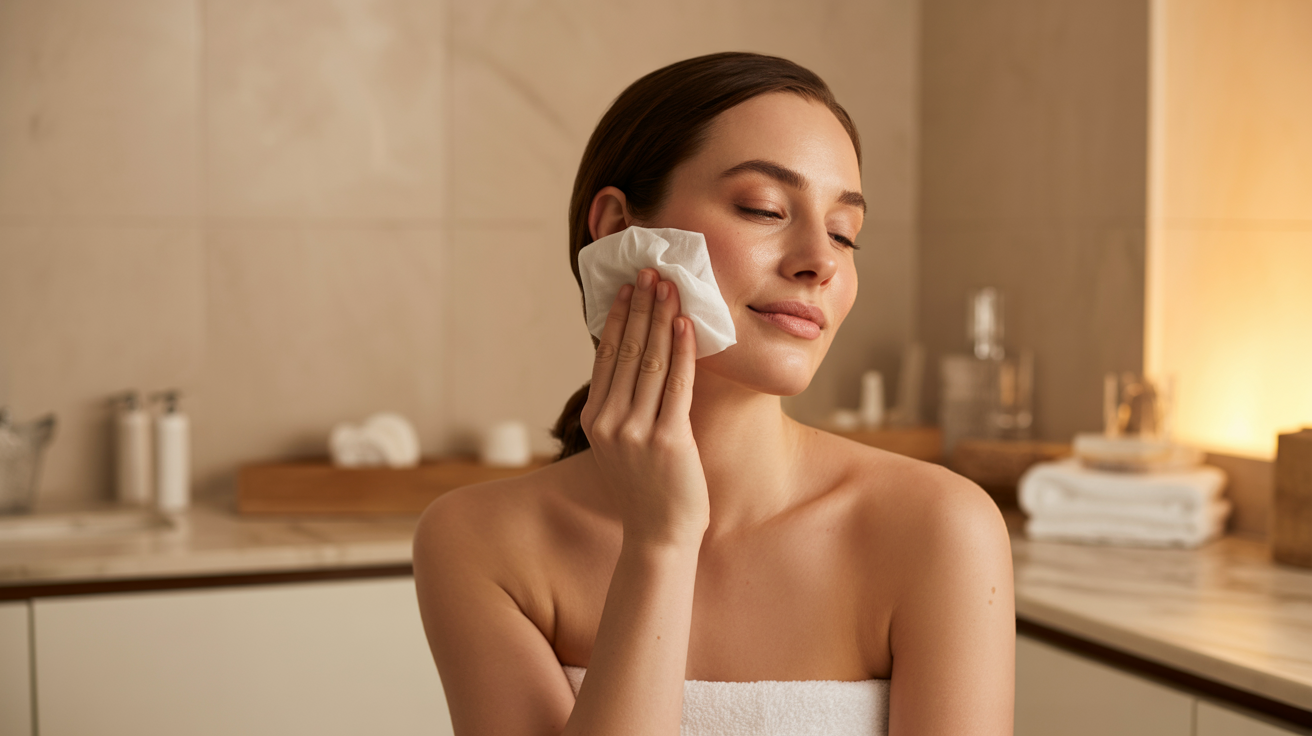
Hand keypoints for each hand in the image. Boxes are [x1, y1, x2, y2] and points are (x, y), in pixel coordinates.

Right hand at [580, 268, 707, 547]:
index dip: (618, 317)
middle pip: (626, 350)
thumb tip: (640, 360)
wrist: (659, 536)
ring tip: (669, 286)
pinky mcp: (667, 440)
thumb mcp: (623, 444)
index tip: (628, 287)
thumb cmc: (648, 488)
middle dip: (640, 306)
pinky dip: (682, 350)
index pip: (606, 356)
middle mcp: (608, 422)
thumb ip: (625, 406)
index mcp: (594, 420)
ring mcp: (635, 432)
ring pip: (650, 360)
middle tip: (650, 271)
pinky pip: (676, 384)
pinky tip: (686, 324)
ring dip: (661, 318)